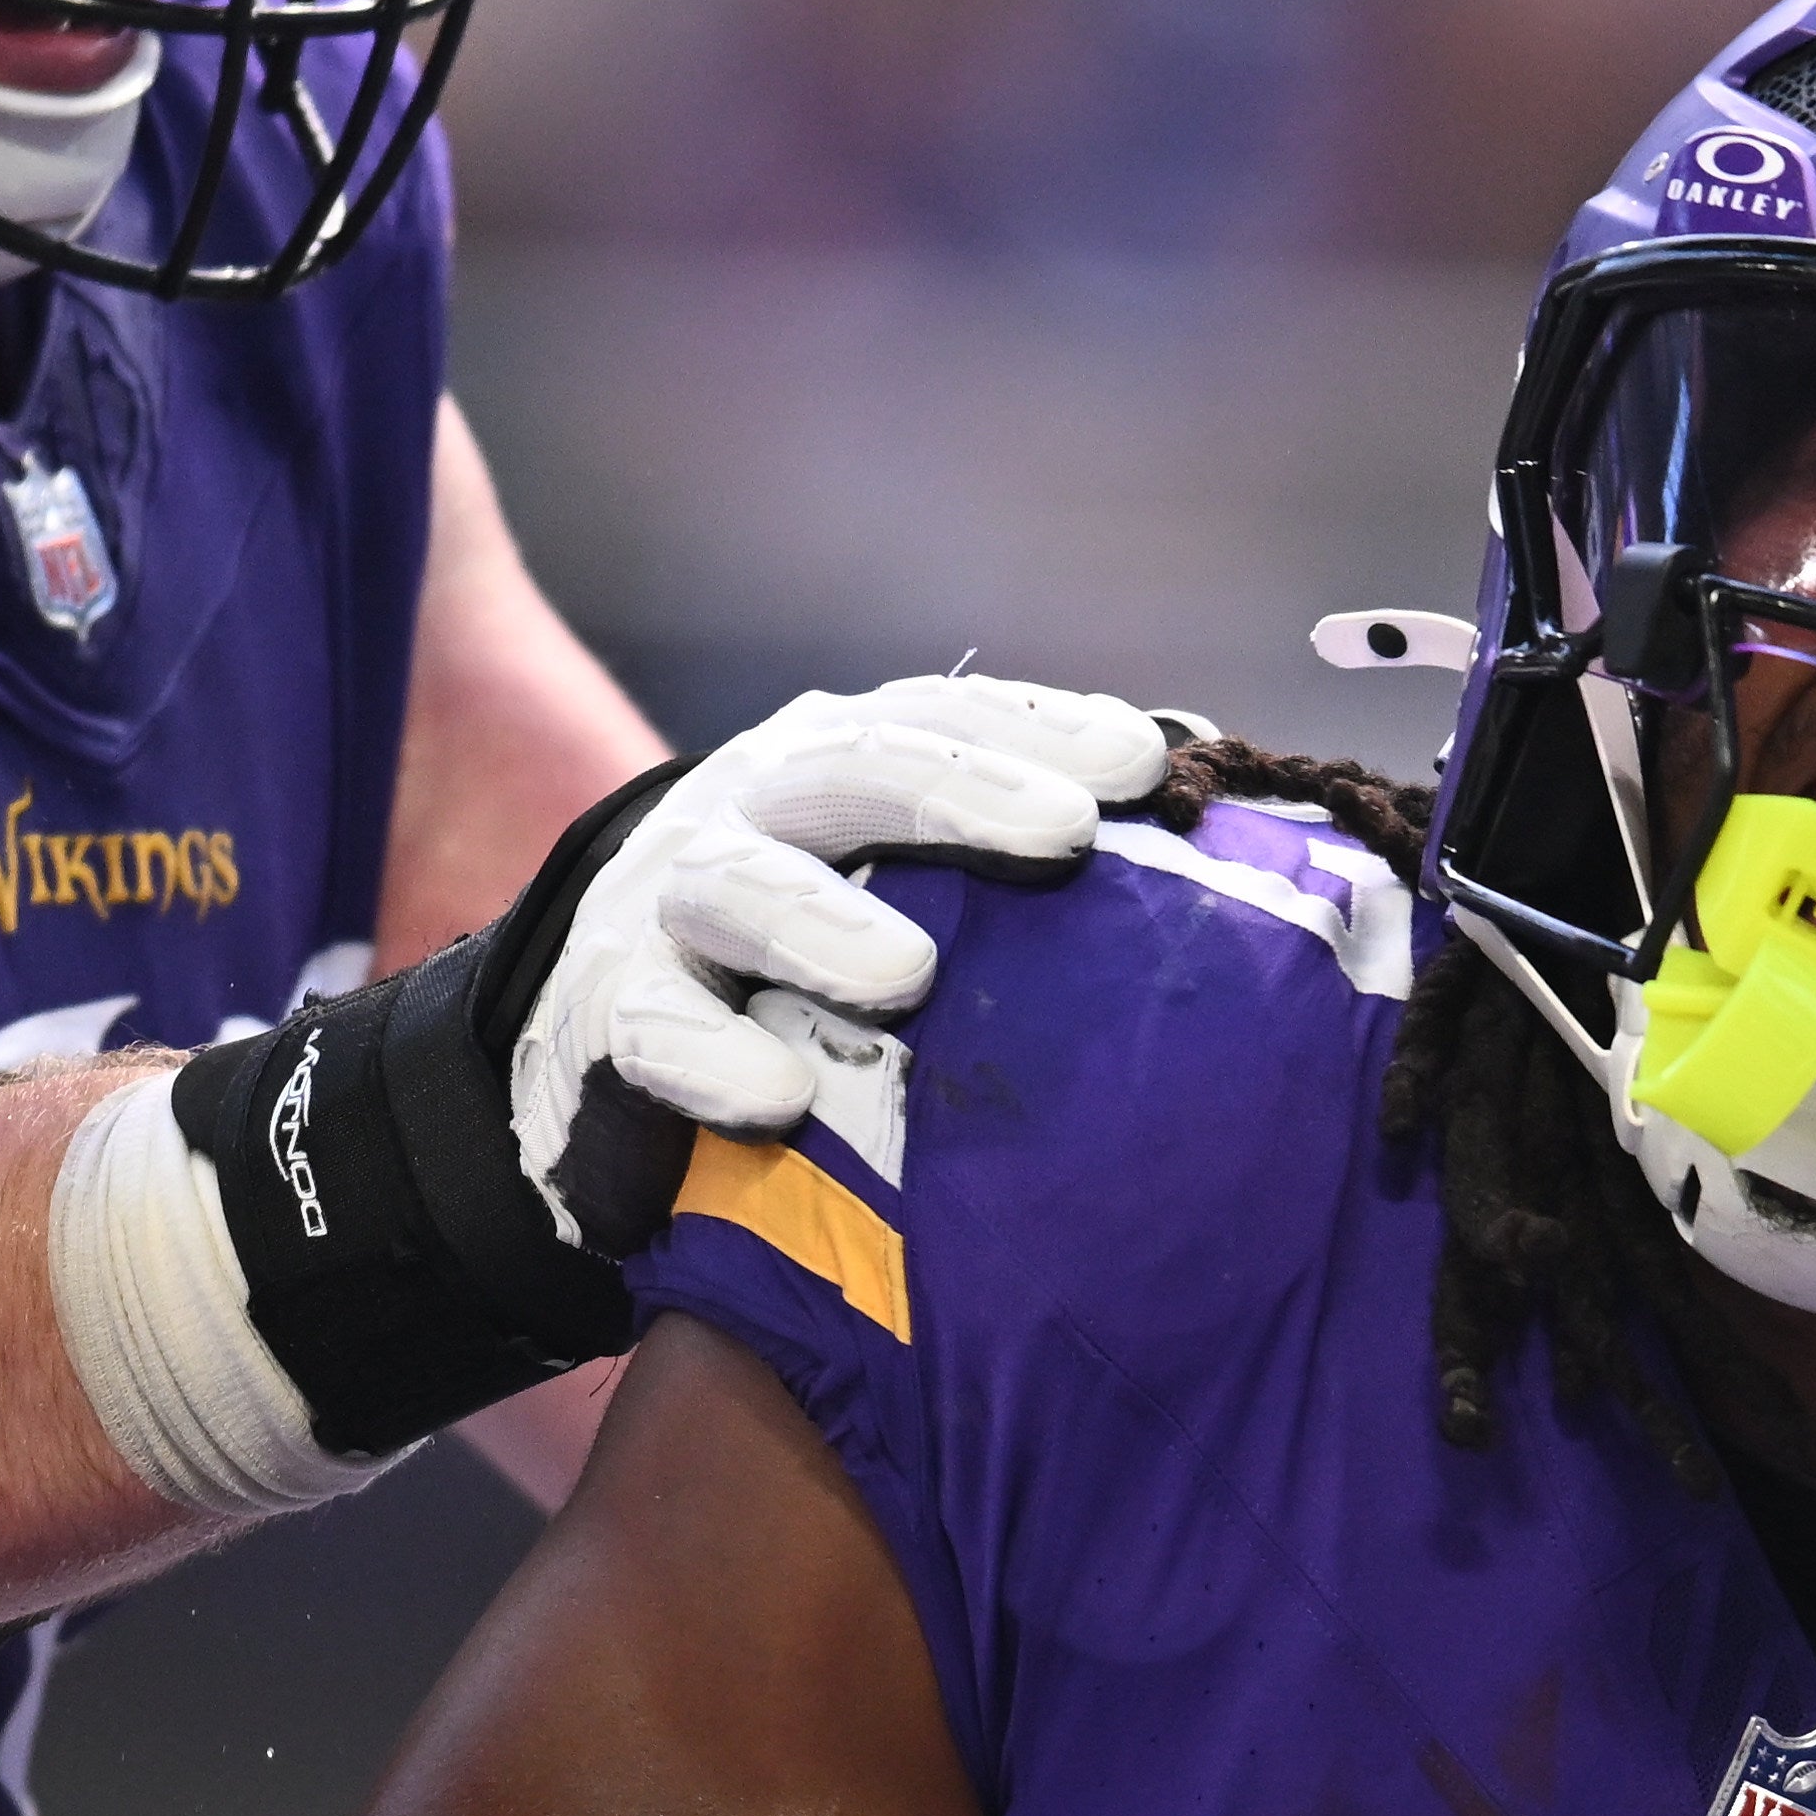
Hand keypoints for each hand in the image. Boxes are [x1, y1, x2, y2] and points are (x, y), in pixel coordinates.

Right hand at [505, 677, 1174, 1245]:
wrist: (612, 1031)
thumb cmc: (812, 950)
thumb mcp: (907, 875)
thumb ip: (1028, 841)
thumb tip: (1203, 776)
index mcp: (842, 764)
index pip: (944, 719)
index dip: (1042, 728)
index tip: (1148, 761)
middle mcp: (757, 810)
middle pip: (850, 771)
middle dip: (957, 793)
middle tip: (1064, 834)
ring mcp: (671, 908)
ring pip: (738, 891)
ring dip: (820, 926)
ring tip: (906, 975)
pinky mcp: (613, 1016)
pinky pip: (655, 1031)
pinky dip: (709, 1060)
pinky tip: (773, 1096)